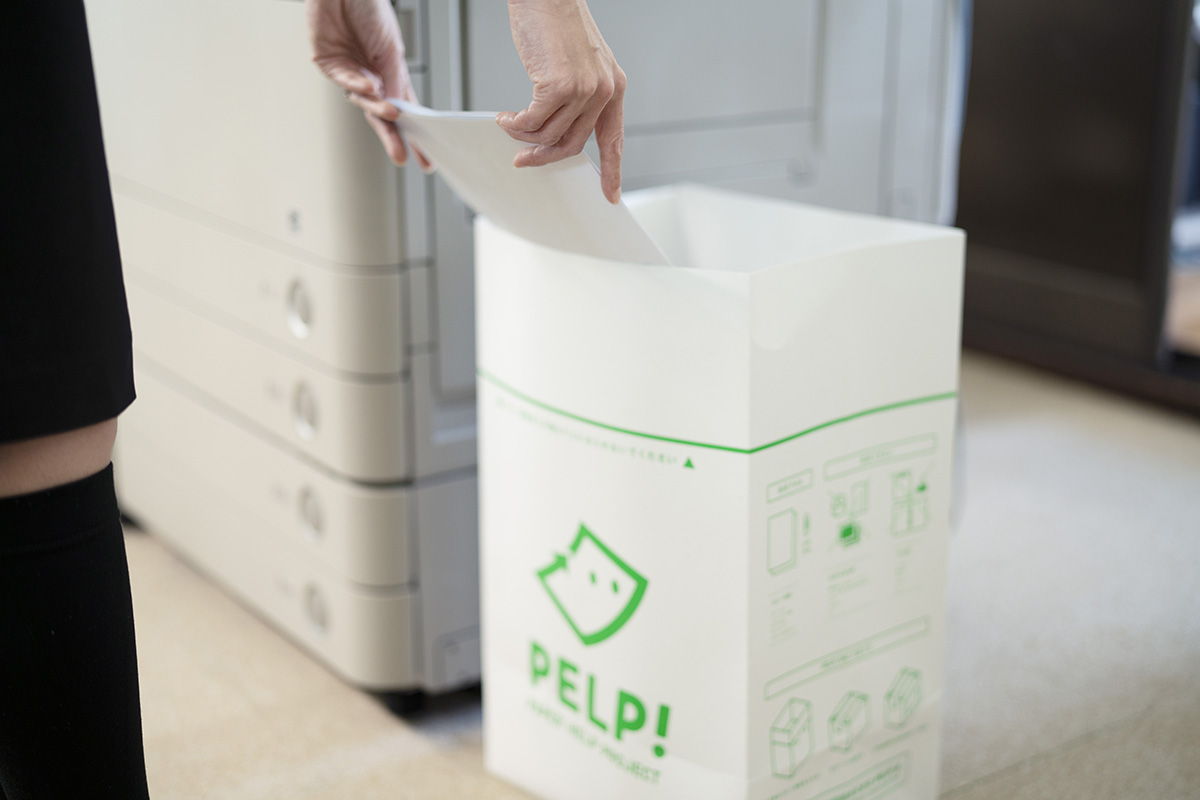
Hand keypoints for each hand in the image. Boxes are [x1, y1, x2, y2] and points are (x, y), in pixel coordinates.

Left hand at [306, 0, 429, 167]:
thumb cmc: (369, 9)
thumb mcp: (391, 48)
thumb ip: (395, 80)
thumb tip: (400, 109)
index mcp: (390, 73)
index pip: (405, 110)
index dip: (414, 134)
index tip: (425, 157)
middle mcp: (370, 76)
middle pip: (381, 116)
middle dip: (392, 137)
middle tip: (402, 156)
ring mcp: (349, 73)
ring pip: (363, 102)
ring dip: (377, 110)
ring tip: (392, 115)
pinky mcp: (328, 64)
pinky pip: (344, 81)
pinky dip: (357, 85)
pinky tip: (369, 87)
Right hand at [500, 0, 625, 202]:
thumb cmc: (557, 23)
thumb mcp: (581, 63)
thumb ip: (579, 95)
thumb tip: (557, 129)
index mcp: (614, 87)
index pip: (614, 138)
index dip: (613, 169)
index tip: (610, 193)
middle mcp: (604, 90)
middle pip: (573, 144)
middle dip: (544, 157)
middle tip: (523, 159)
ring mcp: (584, 90)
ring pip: (549, 135)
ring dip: (523, 136)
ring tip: (509, 123)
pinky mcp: (559, 86)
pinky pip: (532, 122)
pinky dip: (514, 124)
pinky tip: (505, 116)